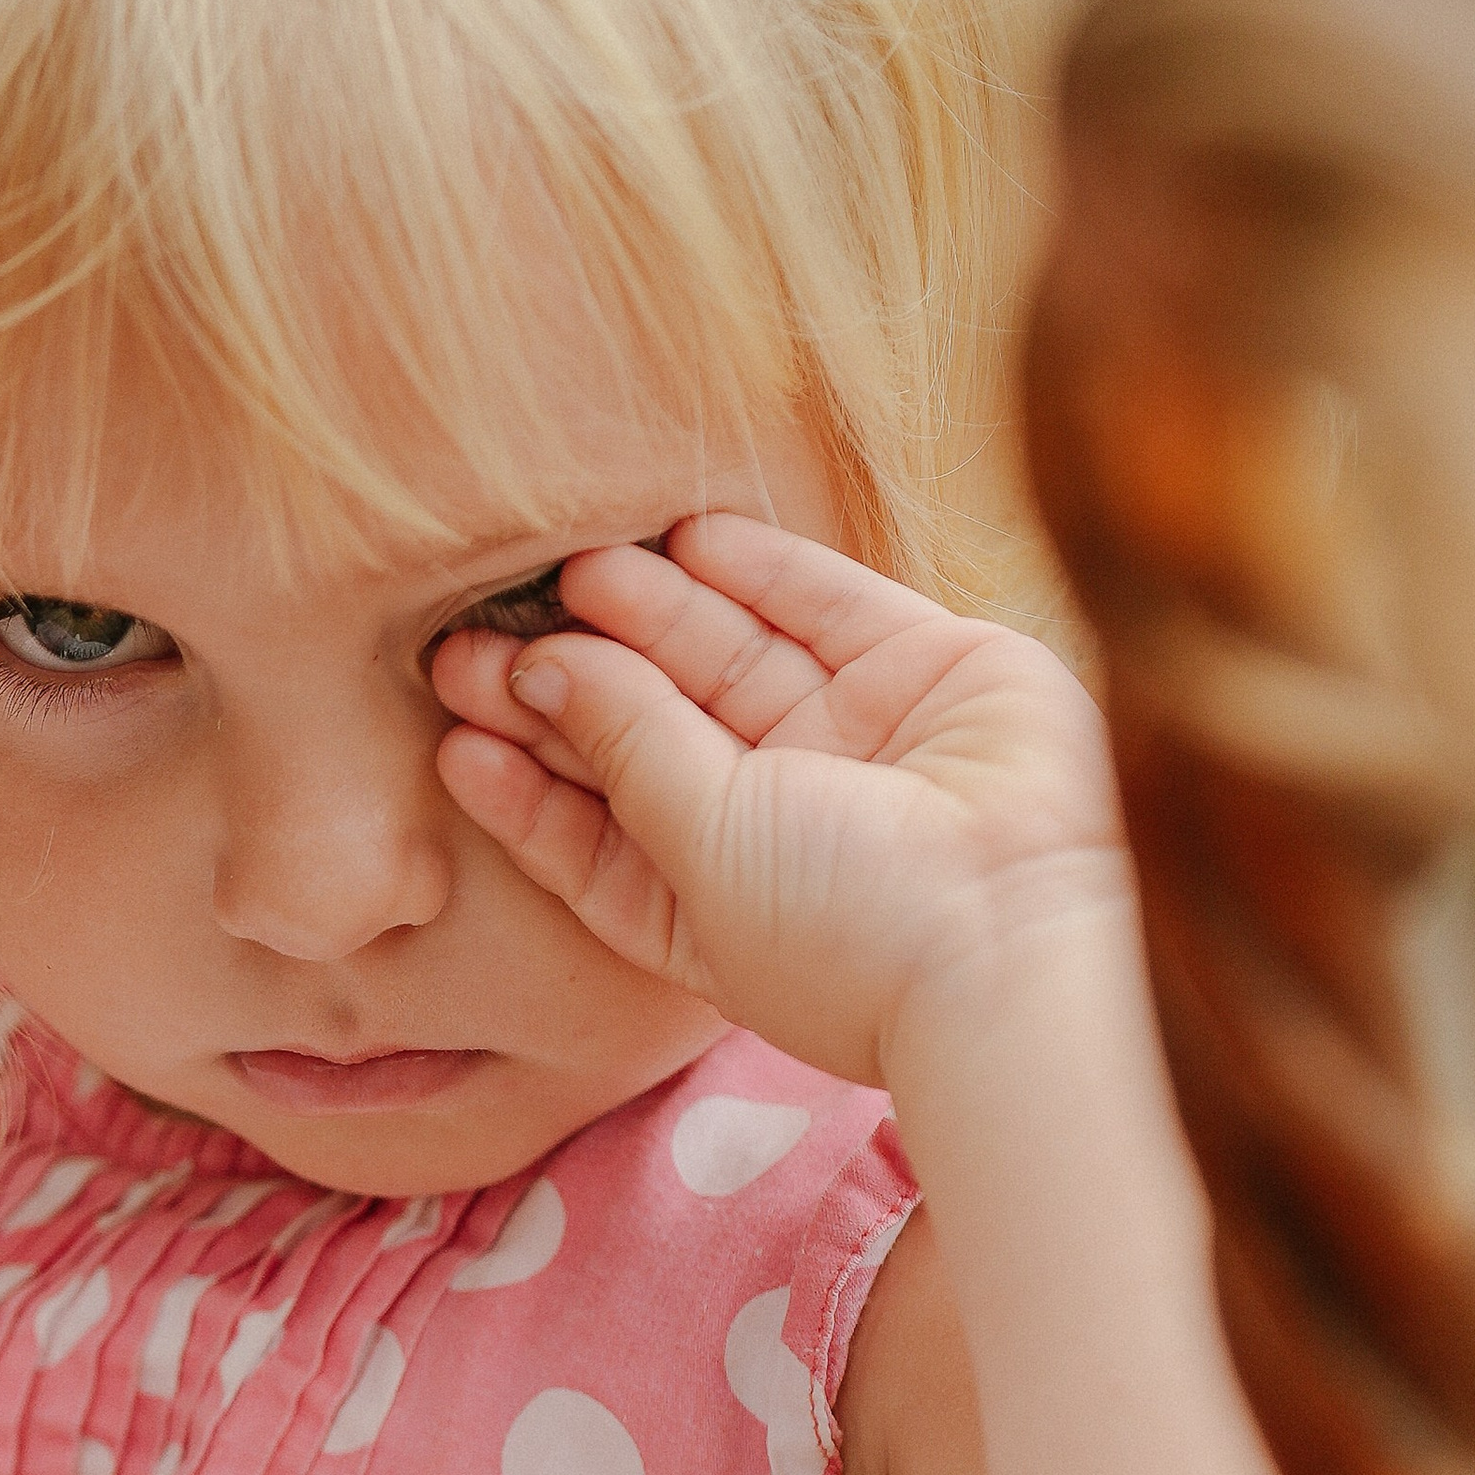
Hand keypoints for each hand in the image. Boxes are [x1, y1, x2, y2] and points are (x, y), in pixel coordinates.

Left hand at [432, 511, 1130, 1089]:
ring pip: (732, 658)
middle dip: (569, 680)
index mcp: (712, 905)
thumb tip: (544, 665)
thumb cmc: (843, 933)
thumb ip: (627, 746)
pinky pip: (829, 607)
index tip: (454, 732)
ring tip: (570, 571)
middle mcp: (783, 822)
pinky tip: (683, 537)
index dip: (525, 783)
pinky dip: (761, 569)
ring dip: (650, 614)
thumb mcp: (702, 845)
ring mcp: (859, 745)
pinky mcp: (933, 673)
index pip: (594, 835)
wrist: (1021, 937)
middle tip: (479, 630)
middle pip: (650, 731)